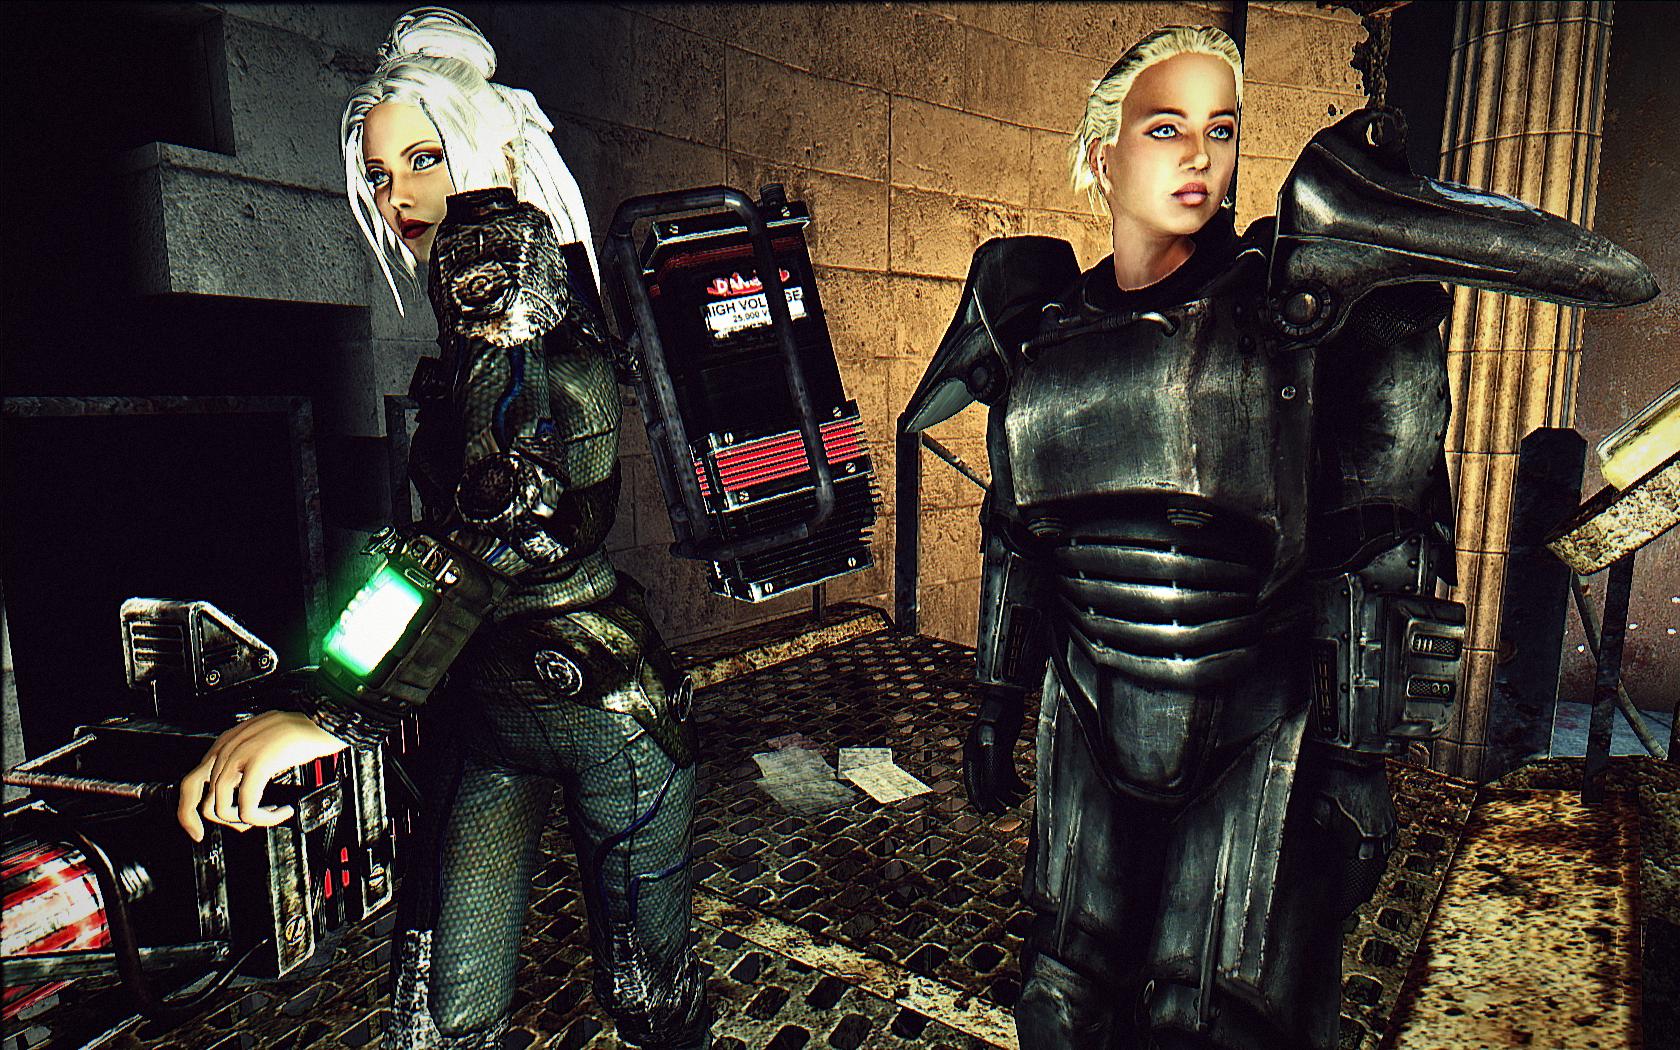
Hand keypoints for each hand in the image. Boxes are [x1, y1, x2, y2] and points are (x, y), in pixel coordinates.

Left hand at [176, 710, 346, 841]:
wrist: (326, 720)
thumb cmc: (302, 731)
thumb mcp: (263, 745)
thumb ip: (244, 763)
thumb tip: (239, 794)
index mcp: (225, 744)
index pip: (191, 784)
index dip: (189, 813)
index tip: (198, 831)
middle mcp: (227, 749)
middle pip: (205, 801)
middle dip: (227, 821)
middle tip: (246, 825)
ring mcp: (240, 755)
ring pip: (223, 808)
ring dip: (248, 820)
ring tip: (270, 814)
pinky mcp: (258, 764)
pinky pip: (248, 807)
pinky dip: (265, 818)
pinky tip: (282, 811)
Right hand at [963, 686, 1028, 814]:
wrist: (1008, 699)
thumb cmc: (996, 718)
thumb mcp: (993, 745)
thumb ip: (992, 768)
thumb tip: (993, 793)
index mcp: (970, 755)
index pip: (972, 782)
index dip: (978, 798)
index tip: (985, 812)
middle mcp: (979, 756)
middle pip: (985, 783)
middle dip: (995, 798)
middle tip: (1004, 811)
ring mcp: (992, 753)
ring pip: (998, 779)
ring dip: (1007, 791)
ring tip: (1018, 801)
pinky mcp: (1004, 750)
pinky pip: (1008, 771)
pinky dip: (1015, 781)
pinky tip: (1024, 789)